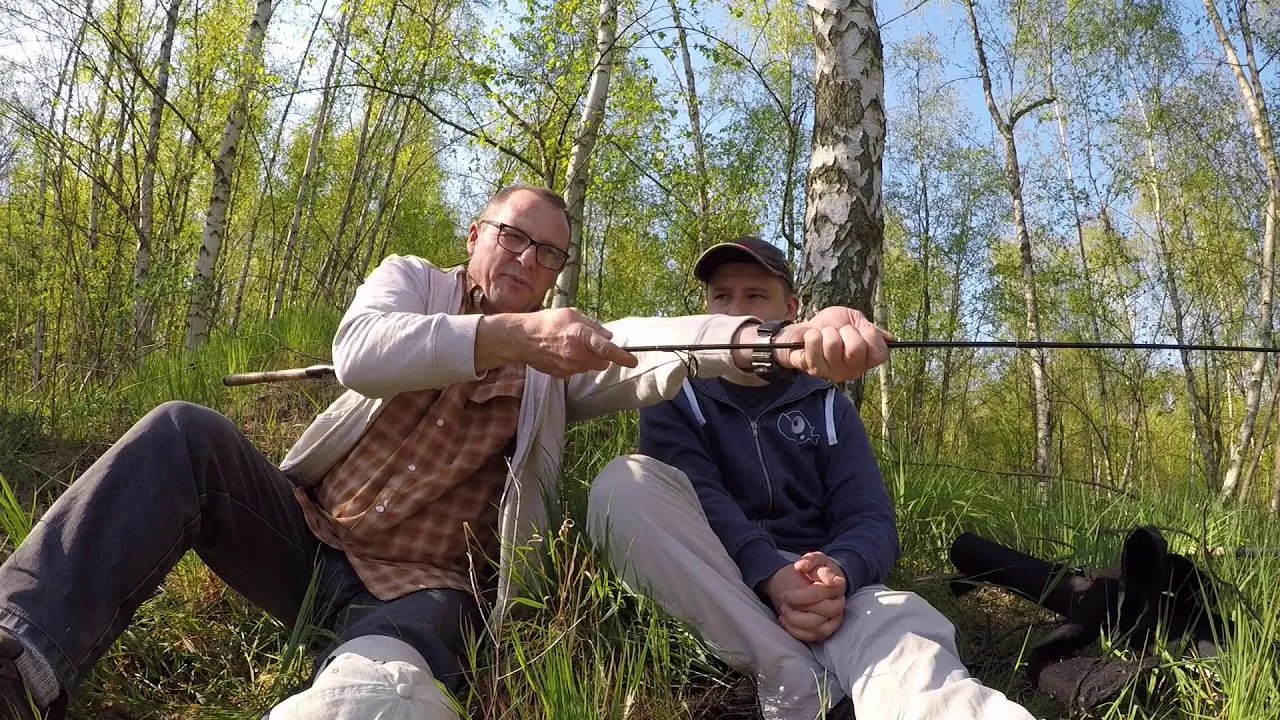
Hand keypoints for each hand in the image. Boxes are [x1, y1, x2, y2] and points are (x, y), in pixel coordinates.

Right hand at [483, 308, 637, 377]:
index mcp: (581, 336)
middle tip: (592, 344)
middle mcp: (577, 354)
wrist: (521, 339)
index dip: (623, 356)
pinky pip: (577, 371)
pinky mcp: (562, 375)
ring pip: (590, 367)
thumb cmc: (546, 322)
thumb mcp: (571, 314)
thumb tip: (607, 335)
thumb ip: (592, 325)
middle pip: (602, 362)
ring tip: (572, 346)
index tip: (633, 361)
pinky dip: (576, 364)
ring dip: (588, 359)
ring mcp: (569, 367)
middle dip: (603, 356)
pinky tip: (563, 353)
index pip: (607, 350)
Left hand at [762, 557, 845, 642]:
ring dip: (796, 622)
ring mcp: (834, 619)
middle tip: (783, 600)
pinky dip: (796, 632)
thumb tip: (801, 567)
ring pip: (819, 629)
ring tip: (783, 611)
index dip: (800, 596)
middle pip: (822, 612)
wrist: (818, 581)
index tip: (784, 594)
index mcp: (836, 586)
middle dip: (798, 608)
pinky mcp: (826, 629)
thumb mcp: (815, 559)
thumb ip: (810, 560)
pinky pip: (813, 637)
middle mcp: (838, 604)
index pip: (819, 594)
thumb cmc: (815, 570)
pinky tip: (784, 620)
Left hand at [775, 307, 892, 382]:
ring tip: (823, 335)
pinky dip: (812, 334)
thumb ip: (871, 329)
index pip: (879, 353)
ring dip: (826, 332)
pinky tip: (811, 339)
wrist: (806, 328)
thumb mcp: (855, 320)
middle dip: (845, 331)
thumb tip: (889, 339)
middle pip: (855, 348)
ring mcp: (833, 372)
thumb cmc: (832, 325)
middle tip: (838, 332)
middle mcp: (852, 370)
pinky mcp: (813, 369)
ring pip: (833, 344)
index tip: (858, 329)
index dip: (869, 335)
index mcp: (867, 359)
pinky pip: (814, 344)